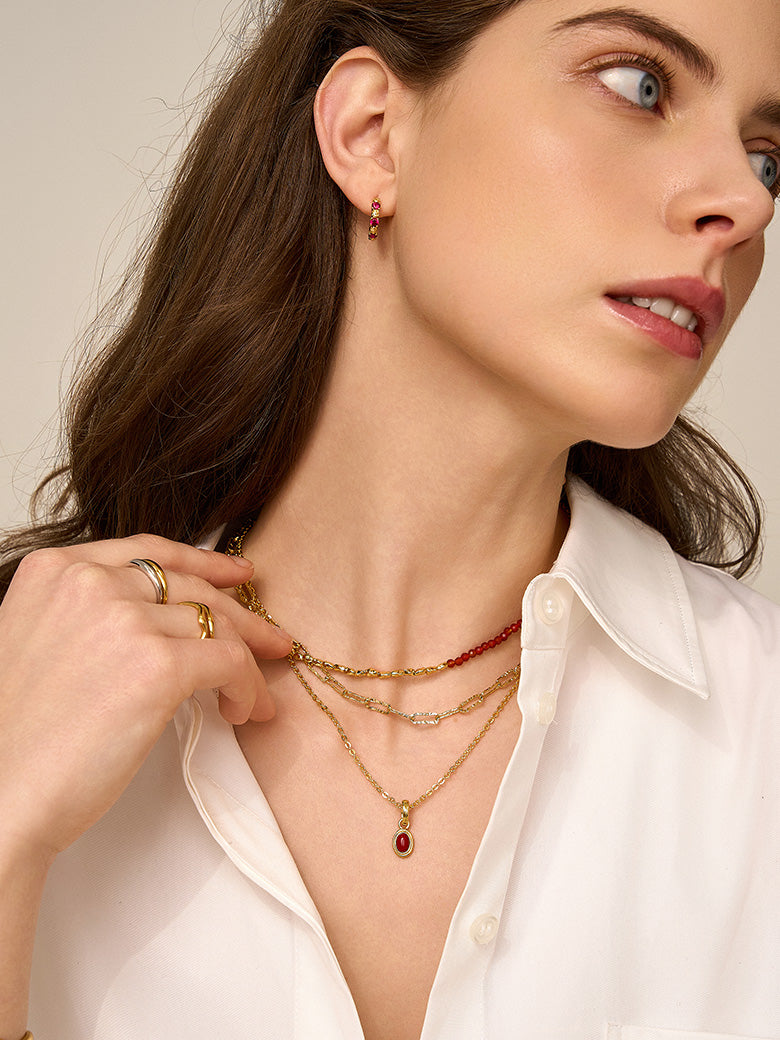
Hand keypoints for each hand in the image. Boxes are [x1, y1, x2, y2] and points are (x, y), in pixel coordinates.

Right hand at [0, 534, 290, 859]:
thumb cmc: (14, 741)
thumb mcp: (38, 643)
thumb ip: (88, 616)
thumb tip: (159, 623)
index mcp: (56, 571)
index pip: (147, 551)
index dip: (203, 563)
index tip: (237, 575)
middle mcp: (90, 583)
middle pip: (190, 586)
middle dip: (241, 614)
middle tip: (271, 639)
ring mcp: (125, 620)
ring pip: (217, 625)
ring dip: (246, 663)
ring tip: (254, 696)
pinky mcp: (157, 665)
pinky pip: (229, 662)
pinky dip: (247, 687)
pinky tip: (242, 711)